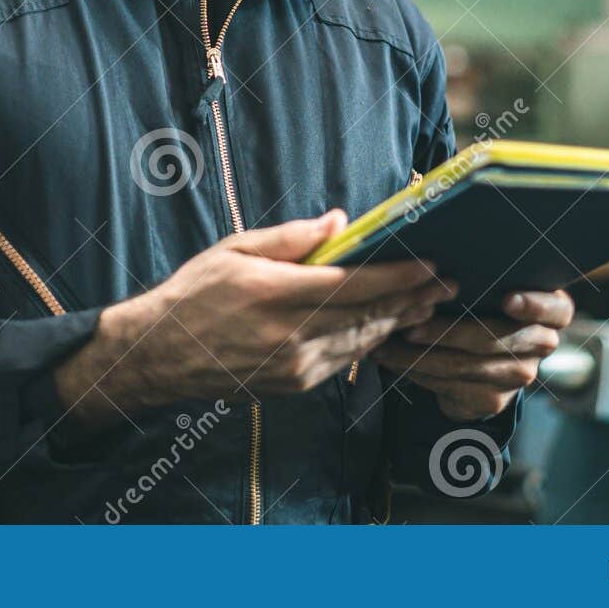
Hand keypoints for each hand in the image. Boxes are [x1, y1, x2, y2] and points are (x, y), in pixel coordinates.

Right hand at [54, 209, 455, 426]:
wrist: (160, 355)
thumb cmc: (195, 293)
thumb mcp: (235, 250)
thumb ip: (290, 238)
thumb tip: (340, 222)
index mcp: (275, 294)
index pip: (354, 285)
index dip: (399, 276)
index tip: (431, 263)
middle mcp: (289, 335)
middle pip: (368, 316)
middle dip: (413, 299)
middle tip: (448, 282)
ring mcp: (293, 366)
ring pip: (362, 342)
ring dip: (399, 322)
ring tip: (429, 303)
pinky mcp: (293, 386)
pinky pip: (343, 361)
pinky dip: (370, 342)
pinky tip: (388, 327)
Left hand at [372, 289, 573, 420]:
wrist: (485, 360)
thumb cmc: (485, 304)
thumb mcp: (494, 287)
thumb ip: (486, 276)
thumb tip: (439, 259)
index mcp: (553, 310)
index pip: (556, 308)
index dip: (534, 305)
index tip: (508, 300)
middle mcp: (543, 344)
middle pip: (494, 339)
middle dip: (447, 331)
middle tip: (412, 322)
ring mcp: (520, 376)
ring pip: (465, 365)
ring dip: (420, 355)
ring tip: (388, 340)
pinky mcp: (494, 399)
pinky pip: (450, 385)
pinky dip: (418, 371)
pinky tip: (393, 361)